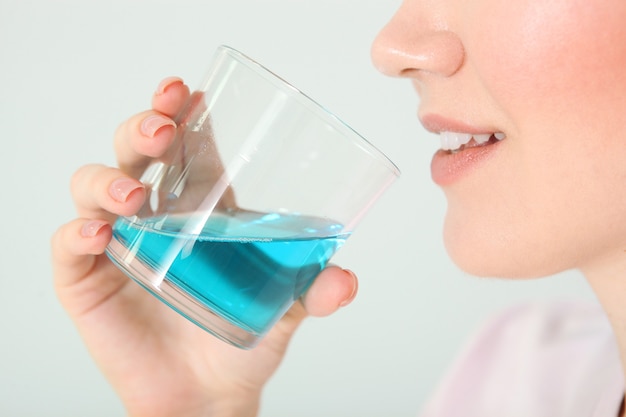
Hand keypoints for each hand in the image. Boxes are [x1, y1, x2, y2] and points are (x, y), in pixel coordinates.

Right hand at [51, 77, 358, 416]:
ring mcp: (119, 242)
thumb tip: (346, 280)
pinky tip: (99, 234)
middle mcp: (155, 214)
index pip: (187, 146)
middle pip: (137, 152)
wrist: (206, 394)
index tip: (187, 91)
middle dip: (143, 128)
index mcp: (201, 207)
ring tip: (135, 194)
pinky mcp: (88, 279)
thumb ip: (314, 292)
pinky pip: (69, 246)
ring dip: (110, 178)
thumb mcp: (284, 307)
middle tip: (163, 126)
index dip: (182, 113)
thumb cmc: (239, 338)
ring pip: (96, 186)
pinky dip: (77, 233)